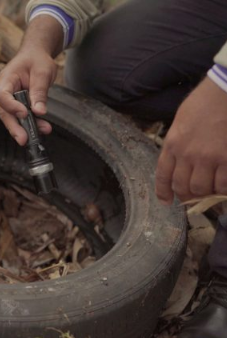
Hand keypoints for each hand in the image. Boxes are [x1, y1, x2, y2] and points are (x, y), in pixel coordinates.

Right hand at [0, 15, 63, 145]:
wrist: (37, 55)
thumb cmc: (37, 60)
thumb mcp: (42, 72)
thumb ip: (40, 91)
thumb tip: (39, 112)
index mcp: (6, 79)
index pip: (2, 96)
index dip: (11, 107)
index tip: (24, 113)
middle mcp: (5, 92)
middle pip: (5, 113)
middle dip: (14, 127)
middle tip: (24, 139)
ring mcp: (11, 100)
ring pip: (13, 118)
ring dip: (25, 128)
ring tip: (39, 135)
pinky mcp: (19, 106)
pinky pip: (22, 118)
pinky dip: (32, 124)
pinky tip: (43, 128)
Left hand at [156, 77, 226, 203]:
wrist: (226, 90)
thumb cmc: (206, 101)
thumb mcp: (182, 121)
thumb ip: (179, 142)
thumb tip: (180, 160)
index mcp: (172, 143)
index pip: (163, 175)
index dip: (164, 191)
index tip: (166, 201)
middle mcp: (187, 154)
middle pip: (182, 186)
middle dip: (187, 195)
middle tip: (195, 196)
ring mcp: (208, 157)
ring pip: (202, 188)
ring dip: (207, 192)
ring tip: (213, 188)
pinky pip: (224, 184)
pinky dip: (224, 189)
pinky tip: (225, 185)